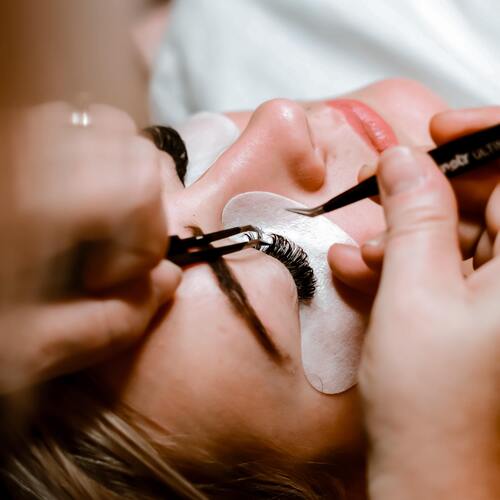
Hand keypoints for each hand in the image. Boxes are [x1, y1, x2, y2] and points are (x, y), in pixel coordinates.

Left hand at [0, 102, 180, 392]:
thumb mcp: (23, 354)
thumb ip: (111, 322)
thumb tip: (168, 280)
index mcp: (28, 202)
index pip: (136, 182)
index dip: (145, 239)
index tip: (108, 280)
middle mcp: (21, 150)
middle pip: (129, 144)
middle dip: (140, 206)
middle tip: (104, 252)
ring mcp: (12, 135)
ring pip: (101, 124)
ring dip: (117, 177)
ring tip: (86, 223)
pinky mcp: (10, 139)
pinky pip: (67, 127)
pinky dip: (89, 162)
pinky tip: (62, 205)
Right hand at [357, 147, 499, 497]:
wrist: (429, 473)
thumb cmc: (433, 406)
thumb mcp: (412, 293)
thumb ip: (413, 216)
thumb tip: (403, 162)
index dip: (484, 138)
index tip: (438, 134)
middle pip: (489, 200)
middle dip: (429, 192)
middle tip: (383, 190)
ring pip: (461, 234)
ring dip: (405, 234)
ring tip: (363, 252)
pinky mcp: (479, 312)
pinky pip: (447, 267)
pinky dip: (406, 262)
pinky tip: (366, 270)